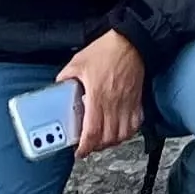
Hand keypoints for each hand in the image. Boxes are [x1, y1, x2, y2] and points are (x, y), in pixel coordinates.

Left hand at [57, 29, 148, 156]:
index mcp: (97, 96)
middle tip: (88, 146)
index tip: (79, 151)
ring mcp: (127, 103)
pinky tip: (120, 131)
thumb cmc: (107, 50)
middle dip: (96, 147)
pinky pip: (135, 124)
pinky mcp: (137, 100)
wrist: (131, 41)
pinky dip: (128, 132)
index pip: (92, 131)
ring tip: (102, 141)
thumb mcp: (78, 62)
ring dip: (112, 142)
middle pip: (107, 138)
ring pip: (122, 135)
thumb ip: (65, 77)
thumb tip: (58, 87)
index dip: (85, 147)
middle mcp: (114, 103)